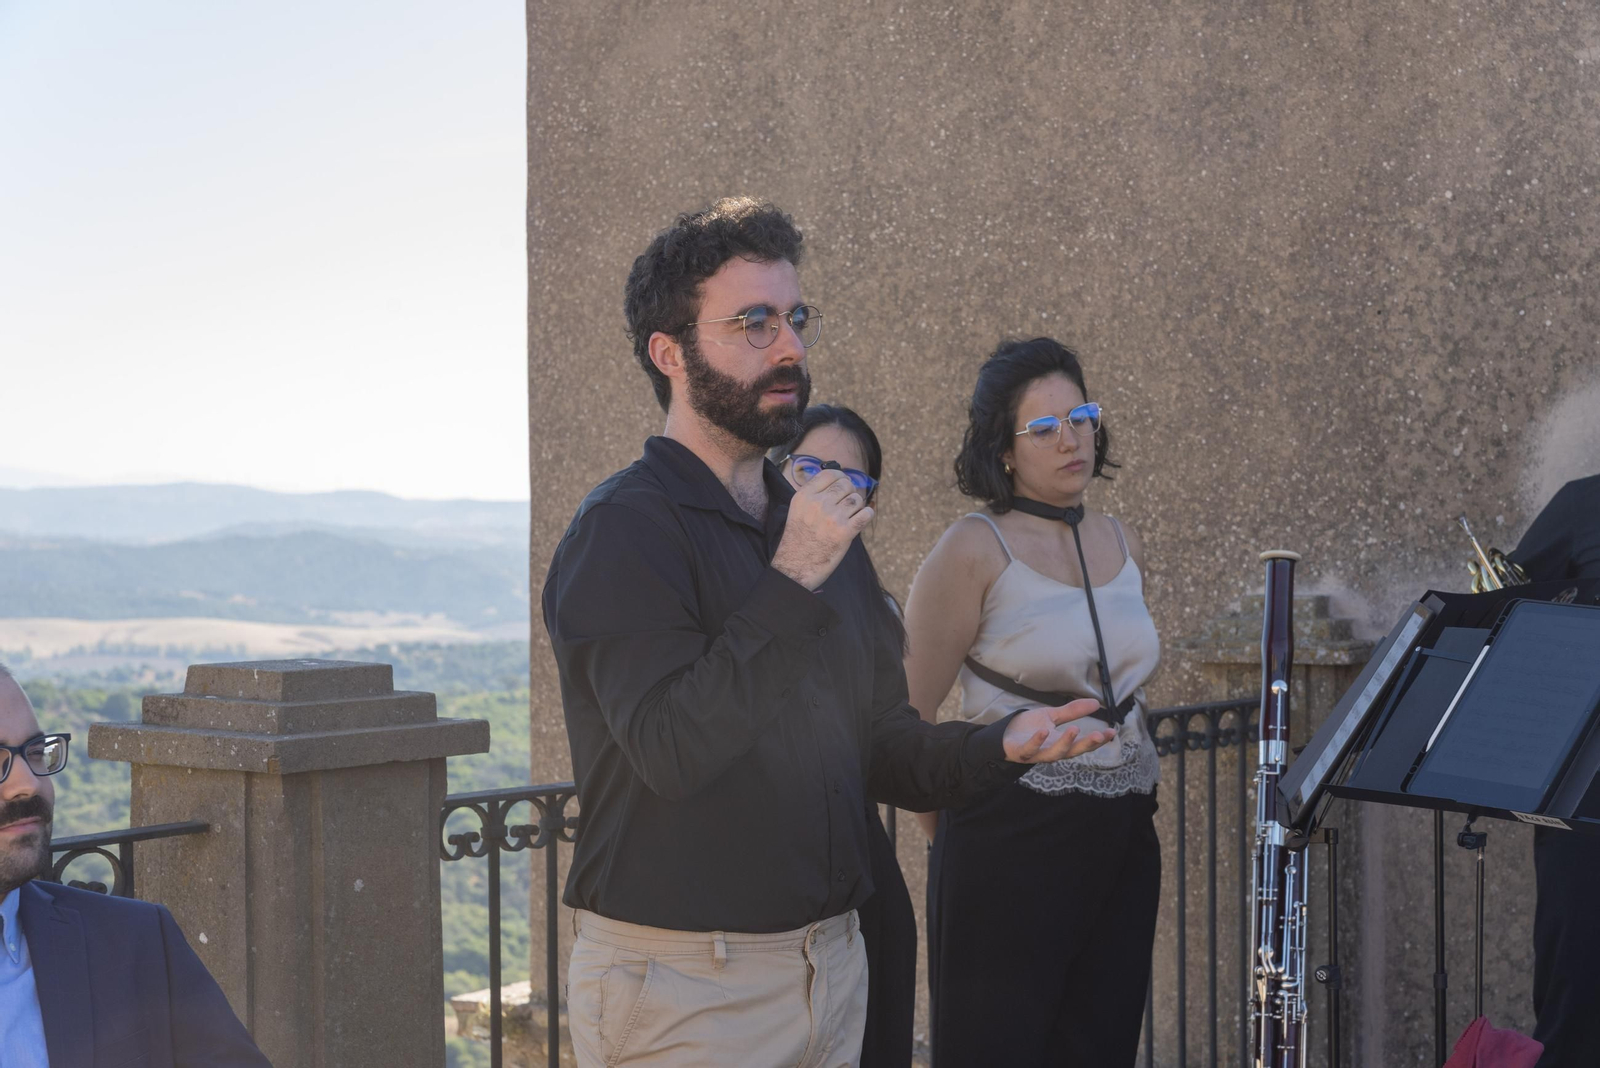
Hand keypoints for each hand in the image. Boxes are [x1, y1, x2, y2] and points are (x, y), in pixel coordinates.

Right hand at [772, 469, 874, 589]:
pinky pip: (866, 514)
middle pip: (846, 484)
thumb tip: (839, 479)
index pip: (831, 474)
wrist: (796, 566)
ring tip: (849, 516)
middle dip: (850, 492)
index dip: (841, 477)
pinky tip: (861, 519)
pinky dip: (867, 515)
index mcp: (805, 496)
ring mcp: (832, 517)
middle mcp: (818, 504)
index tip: (843, 484)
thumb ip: (815, 493)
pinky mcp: (845, 532)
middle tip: (846, 504)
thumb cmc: (799, 539)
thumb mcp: (798, 509)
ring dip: (857, 506)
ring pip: (857, 499)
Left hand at [1002, 699, 1117, 763]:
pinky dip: (1037, 742)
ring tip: (1075, 729)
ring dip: (1065, 743)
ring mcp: (1036, 754)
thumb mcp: (1052, 717)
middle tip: (1099, 735)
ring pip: (1053, 754)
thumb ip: (1072, 712)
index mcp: (1060, 743)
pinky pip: (1030, 749)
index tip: (1112, 732)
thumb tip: (1096, 703)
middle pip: (1072, 751)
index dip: (1098, 740)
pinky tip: (1044, 732)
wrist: (1003, 734)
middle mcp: (1051, 751)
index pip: (1083, 744)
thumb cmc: (1029, 728)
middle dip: (1087, 745)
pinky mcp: (1020, 752)